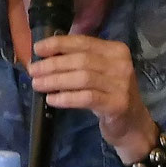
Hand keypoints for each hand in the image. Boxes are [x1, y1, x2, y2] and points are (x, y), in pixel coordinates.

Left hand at [27, 34, 156, 164]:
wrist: (132, 124)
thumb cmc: (109, 94)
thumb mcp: (99, 72)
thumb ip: (79, 61)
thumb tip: (45, 56)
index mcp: (116, 50)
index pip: (83, 42)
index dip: (58, 44)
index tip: (37, 49)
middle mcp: (121, 64)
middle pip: (81, 60)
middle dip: (53, 64)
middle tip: (33, 71)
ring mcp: (121, 85)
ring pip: (82, 78)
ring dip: (56, 80)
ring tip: (37, 84)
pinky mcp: (117, 104)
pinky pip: (87, 98)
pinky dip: (66, 97)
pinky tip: (52, 99)